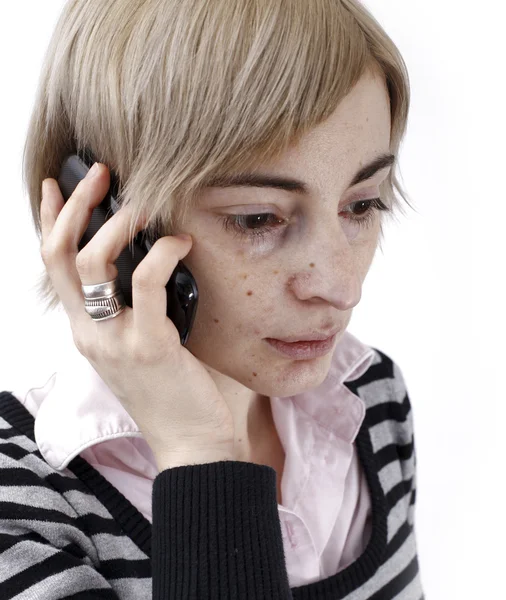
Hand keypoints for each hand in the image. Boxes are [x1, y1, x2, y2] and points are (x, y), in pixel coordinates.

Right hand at [39, 162, 235, 470]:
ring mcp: (114, 340)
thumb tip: (153, 256)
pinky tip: (180, 243)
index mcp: (86, 331)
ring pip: (93, 263)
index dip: (51, 221)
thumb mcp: (142, 344)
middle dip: (75, 205)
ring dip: (116, 224)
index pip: (54, 267)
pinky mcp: (149, 344)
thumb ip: (136, 307)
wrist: (191, 442)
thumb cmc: (173, 390)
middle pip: (60, 255)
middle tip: (99, 172)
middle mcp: (89, 333)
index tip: (56, 185)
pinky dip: (163, 253)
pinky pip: (146, 283)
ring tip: (144, 206)